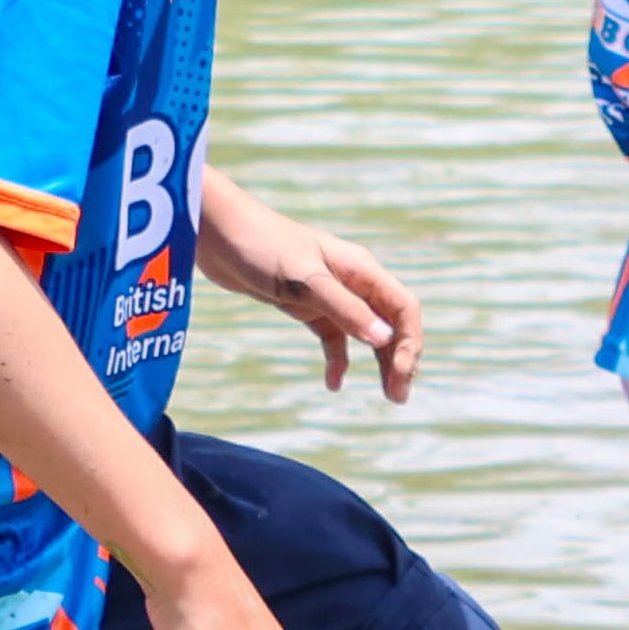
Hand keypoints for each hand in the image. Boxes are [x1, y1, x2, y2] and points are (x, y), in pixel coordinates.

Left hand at [206, 187, 424, 401]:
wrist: (218, 233)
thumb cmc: (262, 246)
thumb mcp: (305, 281)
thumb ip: (345, 309)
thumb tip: (384, 339)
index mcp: (361, 269)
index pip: (403, 308)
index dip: (410, 342)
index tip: (401, 374)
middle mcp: (352, 281)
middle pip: (390, 324)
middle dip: (399, 359)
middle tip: (398, 397)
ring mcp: (329, 294)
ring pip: (366, 333)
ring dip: (378, 362)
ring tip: (387, 396)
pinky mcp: (306, 305)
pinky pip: (333, 337)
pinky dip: (337, 360)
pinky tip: (333, 384)